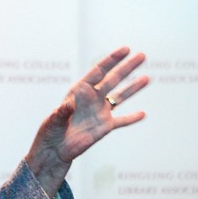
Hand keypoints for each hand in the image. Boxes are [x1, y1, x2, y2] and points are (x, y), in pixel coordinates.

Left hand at [25, 46, 148, 196]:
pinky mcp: (105, 126)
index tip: (125, 49)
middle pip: (113, 79)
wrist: (55, 149)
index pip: (98, 71)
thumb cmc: (50, 131)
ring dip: (133, 87)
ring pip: (120, 97)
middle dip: (127, 67)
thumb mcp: (53, 120)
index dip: (112, 60)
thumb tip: (68, 105)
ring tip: (147, 78)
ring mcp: (100, 111)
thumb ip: (61, 112)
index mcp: (79, 91)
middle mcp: (92, 98)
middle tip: (142, 55)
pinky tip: (143, 114)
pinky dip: (132, 118)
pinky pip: (122, 121)